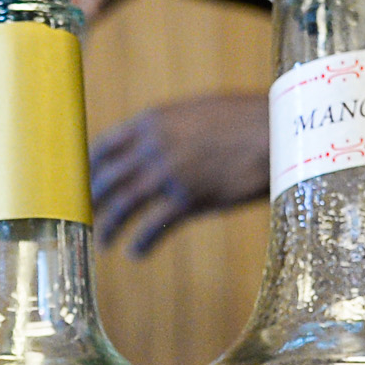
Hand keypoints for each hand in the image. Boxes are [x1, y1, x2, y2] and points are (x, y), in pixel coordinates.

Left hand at [89, 94, 267, 256]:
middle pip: (107, 178)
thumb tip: (156, 142)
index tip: (84, 182)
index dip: (90, 168)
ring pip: (123, 204)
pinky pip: (153, 226)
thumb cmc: (248, 119)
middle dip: (93, 201)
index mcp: (153, 120)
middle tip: (85, 217)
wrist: (279, 131)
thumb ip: (172, 127)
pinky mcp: (189, 198)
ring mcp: (169, 173)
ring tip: (103, 241)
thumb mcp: (199, 111)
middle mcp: (154, 145)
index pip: (105, 146)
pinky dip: (140, 242)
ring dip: (109, 226)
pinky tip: (135, 253)